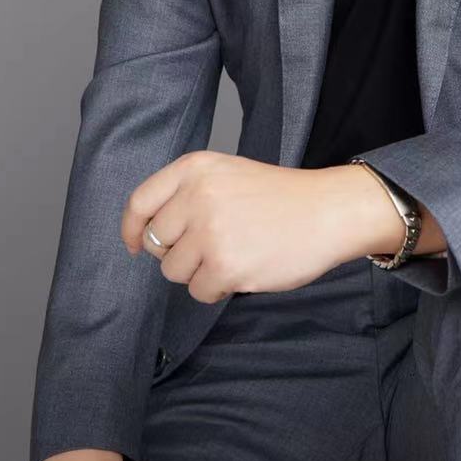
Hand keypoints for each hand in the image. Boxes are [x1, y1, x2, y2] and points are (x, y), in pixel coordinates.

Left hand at [120, 151, 384, 299]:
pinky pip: (199, 291)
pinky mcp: (225, 266)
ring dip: (199, 272)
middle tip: (211, 247)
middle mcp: (197, 196)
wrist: (328, 211)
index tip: (134, 245)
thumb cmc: (281, 196)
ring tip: (233, 255)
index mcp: (195, 168)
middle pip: (156, 242)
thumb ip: (187, 194)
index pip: (140, 202)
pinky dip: (218, 288)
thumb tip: (146, 236)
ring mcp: (210, 232)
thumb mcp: (228, 173)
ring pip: (174, 271)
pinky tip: (244, 269)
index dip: (132, 229)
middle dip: (178, 253)